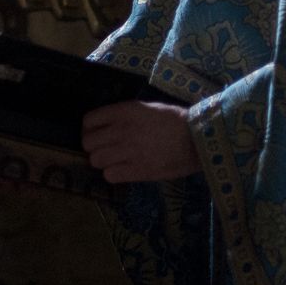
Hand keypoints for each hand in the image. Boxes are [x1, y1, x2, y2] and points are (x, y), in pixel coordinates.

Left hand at [82, 100, 198, 182]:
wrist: (198, 139)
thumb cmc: (176, 120)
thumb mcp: (147, 108)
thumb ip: (124, 116)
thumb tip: (107, 126)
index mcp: (124, 112)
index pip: (88, 121)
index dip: (90, 129)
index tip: (97, 133)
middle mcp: (121, 130)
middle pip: (88, 143)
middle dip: (94, 147)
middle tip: (106, 149)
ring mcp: (127, 151)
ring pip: (95, 160)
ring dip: (103, 162)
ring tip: (115, 161)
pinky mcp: (136, 171)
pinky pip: (109, 175)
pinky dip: (114, 174)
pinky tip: (124, 171)